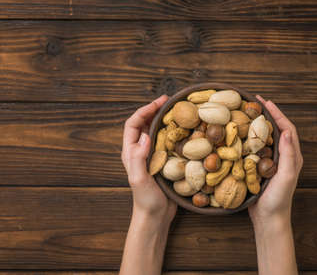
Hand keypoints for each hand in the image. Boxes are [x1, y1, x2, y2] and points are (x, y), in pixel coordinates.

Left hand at [121, 95, 176, 224]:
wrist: (155, 216)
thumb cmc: (145, 200)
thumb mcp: (139, 179)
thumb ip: (138, 157)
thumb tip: (145, 135)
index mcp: (130, 152)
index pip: (133, 124)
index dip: (144, 110)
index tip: (159, 102)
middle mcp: (140, 151)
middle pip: (145, 124)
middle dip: (155, 110)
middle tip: (171, 100)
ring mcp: (152, 155)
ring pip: (156, 131)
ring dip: (165, 119)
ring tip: (179, 111)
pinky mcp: (163, 161)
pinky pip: (168, 142)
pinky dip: (175, 133)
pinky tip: (186, 130)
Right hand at [249, 95, 302, 225]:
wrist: (268, 219)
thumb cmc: (278, 199)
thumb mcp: (285, 176)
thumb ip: (287, 155)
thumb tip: (286, 131)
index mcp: (292, 156)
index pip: (287, 128)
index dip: (277, 113)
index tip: (265, 101)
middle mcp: (283, 156)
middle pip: (277, 129)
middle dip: (268, 114)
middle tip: (254, 102)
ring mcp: (272, 162)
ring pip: (267, 137)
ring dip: (259, 123)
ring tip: (247, 113)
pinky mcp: (261, 167)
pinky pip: (256, 147)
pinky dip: (250, 137)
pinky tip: (239, 134)